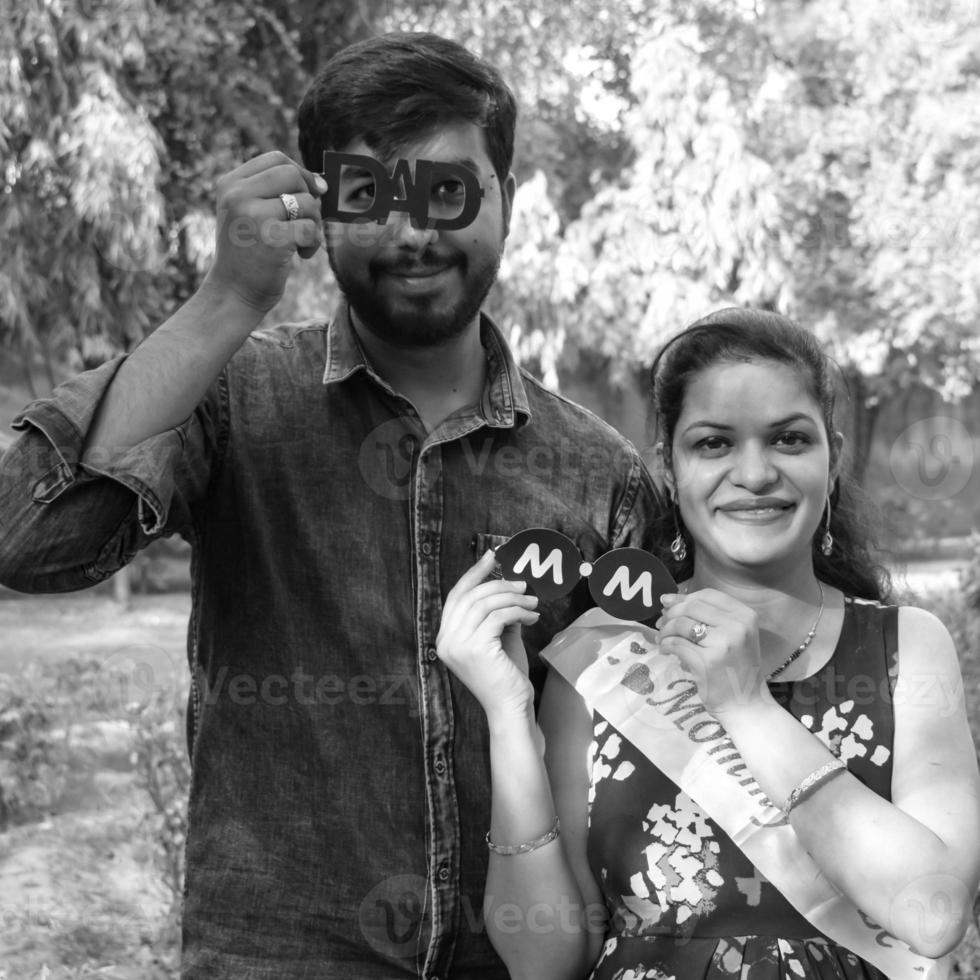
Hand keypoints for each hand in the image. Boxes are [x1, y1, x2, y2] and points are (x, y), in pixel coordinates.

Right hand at [203, 151, 325, 314]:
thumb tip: (321, 181)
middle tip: (307, 221)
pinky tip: (301, 255)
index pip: (275, 159)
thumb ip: (274, 194)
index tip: (313, 191)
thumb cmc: (248, 254)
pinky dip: (313, 242)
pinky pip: (310, 228)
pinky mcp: (271, 238)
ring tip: (301, 243)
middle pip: (291, 174)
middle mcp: (237, 195)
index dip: (301, 171)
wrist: (233, 293)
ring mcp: (253, 215)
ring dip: (313, 223)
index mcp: (230, 184)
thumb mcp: (249, 214)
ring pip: (305, 201)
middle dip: (309, 197)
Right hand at [436, 550, 540, 724]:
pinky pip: (498, 616)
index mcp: (445, 638)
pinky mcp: (475, 649)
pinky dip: (518, 611)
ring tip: (533, 601)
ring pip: (485, 604)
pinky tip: (532, 616)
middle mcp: (446, 641)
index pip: (456, 596)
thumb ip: (495, 614)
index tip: (492, 558)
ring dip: (513, 598)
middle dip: (498, 584)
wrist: (511, 708)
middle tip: (523, 584)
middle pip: (470, 596)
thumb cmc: (506, 675)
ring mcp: (458, 645)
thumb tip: (508, 586)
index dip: (474, 574)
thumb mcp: (497, 638)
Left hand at [654, 588, 772, 715]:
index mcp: (745, 616)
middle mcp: (736, 626)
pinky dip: (666, 646)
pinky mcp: (706, 661)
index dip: (684, 597)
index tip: (668, 603)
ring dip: (665, 630)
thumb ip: (708, 617)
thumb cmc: (736, 669)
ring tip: (662, 639)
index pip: (708, 595)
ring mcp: (722, 644)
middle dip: (670, 613)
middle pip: (692, 607)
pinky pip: (677, 645)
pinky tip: (666, 650)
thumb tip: (669, 600)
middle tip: (661, 624)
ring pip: (681, 624)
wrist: (746, 705)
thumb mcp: (732, 637)